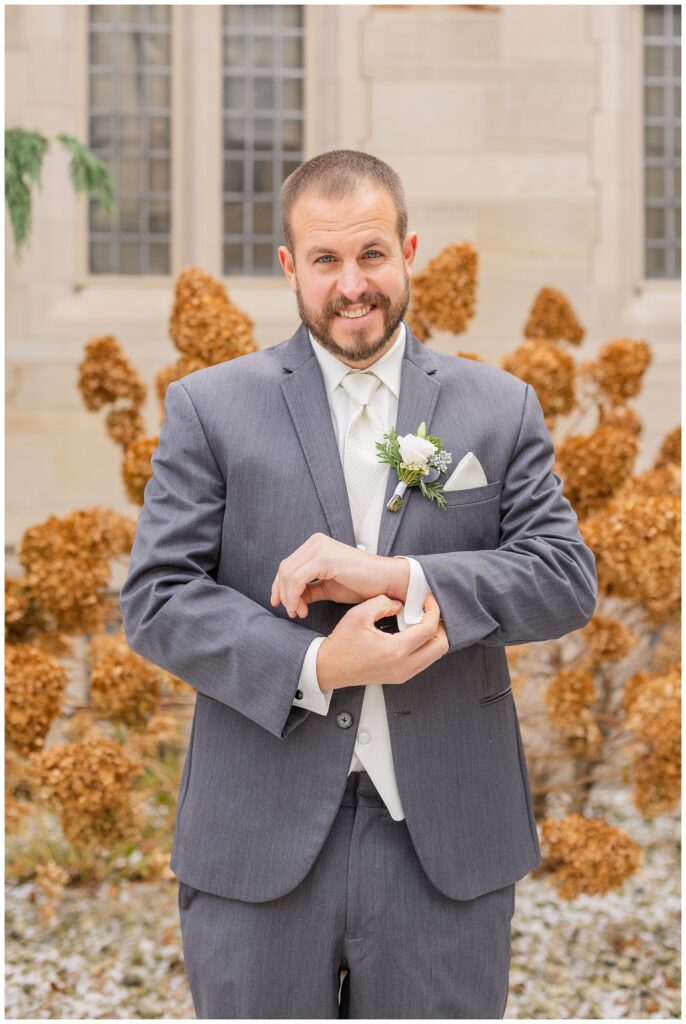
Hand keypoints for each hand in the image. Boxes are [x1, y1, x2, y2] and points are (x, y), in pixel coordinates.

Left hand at [270, 533, 400, 618]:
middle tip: (293, 612)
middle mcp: (316, 543)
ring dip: (289, 598)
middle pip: (285, 569)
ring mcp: (320, 548)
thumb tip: (292, 599)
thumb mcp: (328, 588)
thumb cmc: (363, 584)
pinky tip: (304, 609)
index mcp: (316, 546)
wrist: (386, 582)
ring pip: (288, 574)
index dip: (279, 587)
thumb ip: (310, 590)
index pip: (288, 565)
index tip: (280, 605)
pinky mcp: (325, 558)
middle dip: (283, 594)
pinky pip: (298, 579)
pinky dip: (295, 596)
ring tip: (300, 612)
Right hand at [316, 592, 448, 690]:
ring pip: (434, 655)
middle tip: (429, 611)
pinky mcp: (400, 677)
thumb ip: (383, 603)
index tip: (428, 599)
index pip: (428, 629)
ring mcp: (403, 674)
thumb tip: (400, 604)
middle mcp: (403, 666)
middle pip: (440, 646)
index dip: (433, 611)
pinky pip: (424, 661)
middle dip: (439, 626)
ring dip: (432, 636)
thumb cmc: (341, 643)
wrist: (328, 668)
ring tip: (420, 620)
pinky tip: (412, 632)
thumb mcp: (359, 614)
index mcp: (395, 650)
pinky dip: (424, 645)